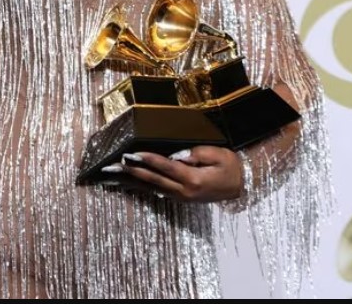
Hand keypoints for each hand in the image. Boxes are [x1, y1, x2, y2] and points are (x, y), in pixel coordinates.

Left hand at [98, 146, 243, 202]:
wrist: (242, 187)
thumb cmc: (231, 167)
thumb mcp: (219, 155)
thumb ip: (197, 153)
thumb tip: (175, 155)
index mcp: (193, 179)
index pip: (164, 167)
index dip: (146, 160)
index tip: (129, 154)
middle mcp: (183, 191)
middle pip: (151, 180)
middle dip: (129, 173)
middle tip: (109, 168)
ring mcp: (180, 197)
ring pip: (149, 188)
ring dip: (129, 182)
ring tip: (109, 179)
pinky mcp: (179, 198)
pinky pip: (155, 192)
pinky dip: (139, 188)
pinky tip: (126, 185)